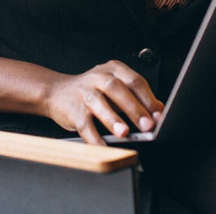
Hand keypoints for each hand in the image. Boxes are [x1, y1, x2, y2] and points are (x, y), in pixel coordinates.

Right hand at [43, 60, 163, 144]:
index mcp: (113, 70)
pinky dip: (93, 137)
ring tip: (124, 133)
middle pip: (117, 89)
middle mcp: (98, 77)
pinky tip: (103, 146)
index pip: (134, 81)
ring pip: (98, 103)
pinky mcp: (72, 109)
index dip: (148, 98)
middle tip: (147, 125)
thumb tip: (159, 112)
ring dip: (112, 118)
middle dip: (133, 108)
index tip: (158, 115)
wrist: (56, 92)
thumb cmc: (92, 92)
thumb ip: (137, 98)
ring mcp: (83, 92)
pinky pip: (84, 124)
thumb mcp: (116, 89)